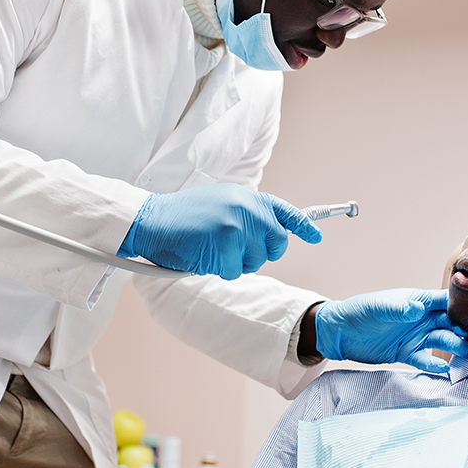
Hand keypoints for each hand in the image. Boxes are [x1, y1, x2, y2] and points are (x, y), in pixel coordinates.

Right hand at [117, 184, 321, 278]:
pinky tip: (202, 255)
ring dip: (234, 263)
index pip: (285, 212)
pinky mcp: (225, 243)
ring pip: (255, 262)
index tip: (316, 236)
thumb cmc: (183, 217)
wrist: (152, 220)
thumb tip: (270, 232)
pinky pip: (233, 271)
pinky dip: (217, 270)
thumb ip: (246, 214)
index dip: (304, 226)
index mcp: (247, 197)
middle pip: (277, 244)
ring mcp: (237, 224)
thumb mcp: (221, 203)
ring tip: (211, 247)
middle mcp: (247, 207)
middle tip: (234, 250)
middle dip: (260, 253)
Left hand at [314, 289, 467, 372]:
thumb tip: (417, 308)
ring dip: (455, 350)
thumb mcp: (378, 307)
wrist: (340, 333)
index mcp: (418, 301)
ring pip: (444, 343)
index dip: (463, 308)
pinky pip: (428, 361)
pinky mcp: (409, 354)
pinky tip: (445, 371)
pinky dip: (437, 366)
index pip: (447, 302)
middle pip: (452, 324)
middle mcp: (422, 319)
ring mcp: (417, 337)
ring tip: (464, 359)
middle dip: (465, 332)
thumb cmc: (359, 312)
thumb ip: (398, 308)